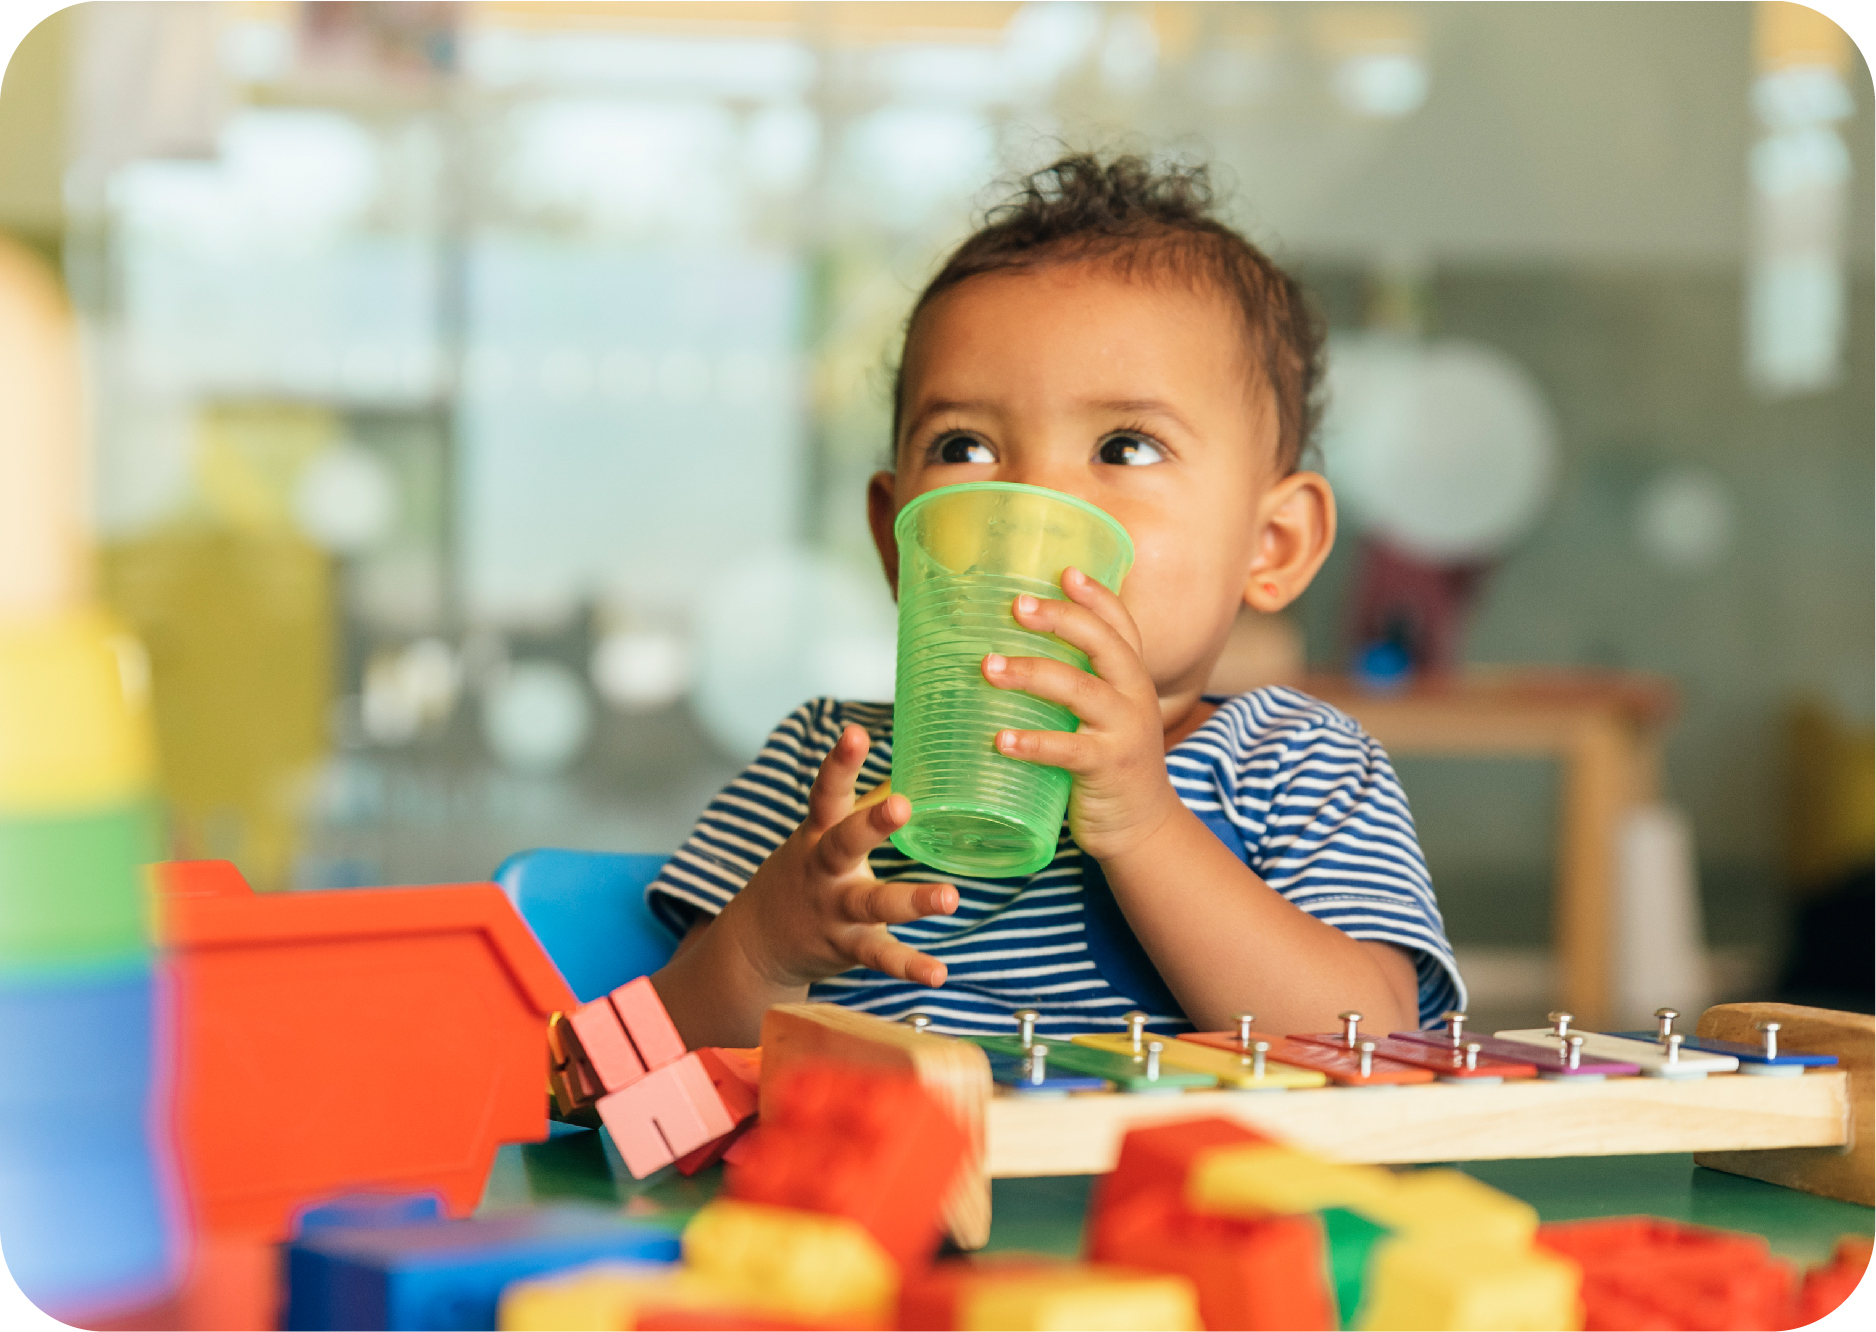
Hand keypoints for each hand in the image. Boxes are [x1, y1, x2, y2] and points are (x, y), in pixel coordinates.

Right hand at [720, 724, 957, 988]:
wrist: (755, 945)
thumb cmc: (804, 875)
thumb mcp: (822, 835)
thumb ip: (864, 803)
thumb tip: (911, 763)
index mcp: (818, 834)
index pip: (827, 792)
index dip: (839, 763)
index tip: (855, 733)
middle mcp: (823, 870)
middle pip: (844, 843)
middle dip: (871, 824)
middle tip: (901, 804)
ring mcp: (833, 910)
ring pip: (872, 904)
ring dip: (912, 902)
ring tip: (951, 897)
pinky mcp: (846, 947)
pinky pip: (879, 956)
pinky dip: (908, 966)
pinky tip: (938, 973)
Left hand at [981, 566, 1180, 861]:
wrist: (1140, 826)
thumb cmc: (1108, 762)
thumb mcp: (1102, 715)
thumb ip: (1072, 684)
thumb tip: (1003, 652)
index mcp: (1131, 678)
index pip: (1121, 625)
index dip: (1096, 595)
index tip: (1064, 571)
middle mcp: (1134, 696)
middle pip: (1103, 644)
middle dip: (1061, 619)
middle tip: (1017, 606)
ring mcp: (1124, 731)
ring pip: (1080, 690)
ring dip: (1032, 673)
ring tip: (988, 666)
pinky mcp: (1108, 768)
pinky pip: (1069, 750)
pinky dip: (1032, 743)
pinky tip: (1000, 740)